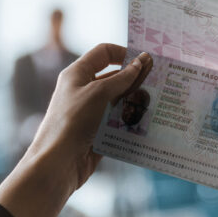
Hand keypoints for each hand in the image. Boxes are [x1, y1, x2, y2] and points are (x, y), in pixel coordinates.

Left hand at [32, 44, 152, 190]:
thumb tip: (142, 60)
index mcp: (78, 74)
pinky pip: (117, 122)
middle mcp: (83, 90)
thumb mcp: (99, 93)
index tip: (146, 60)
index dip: (124, 53)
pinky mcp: (97, 132)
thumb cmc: (73, 121)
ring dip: (135, 101)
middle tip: (159, 82)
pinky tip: (148, 122)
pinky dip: (130, 121)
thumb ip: (123, 77)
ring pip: (118, 101)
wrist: (58, 163)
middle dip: (135, 79)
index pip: (104, 53)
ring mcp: (90, 112)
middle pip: (114, 77)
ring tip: (157, 102)